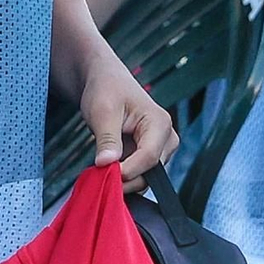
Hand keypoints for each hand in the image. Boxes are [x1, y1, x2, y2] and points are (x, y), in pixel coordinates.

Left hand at [78, 56, 178, 193]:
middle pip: (150, 172)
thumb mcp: (102, 111)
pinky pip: (138, 176)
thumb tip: (106, 164)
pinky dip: (122, 177)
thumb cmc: (106, 91)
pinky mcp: (149, 158)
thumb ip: (107, 139)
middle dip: (124, 178)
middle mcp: (166, 139)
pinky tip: (107, 169)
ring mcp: (160, 150)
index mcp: (160, 123)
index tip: (103, 172)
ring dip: (122, 180)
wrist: (106, 84)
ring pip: (144, 178)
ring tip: (100, 170)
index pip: (149, 157)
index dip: (127, 170)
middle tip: (97, 175)